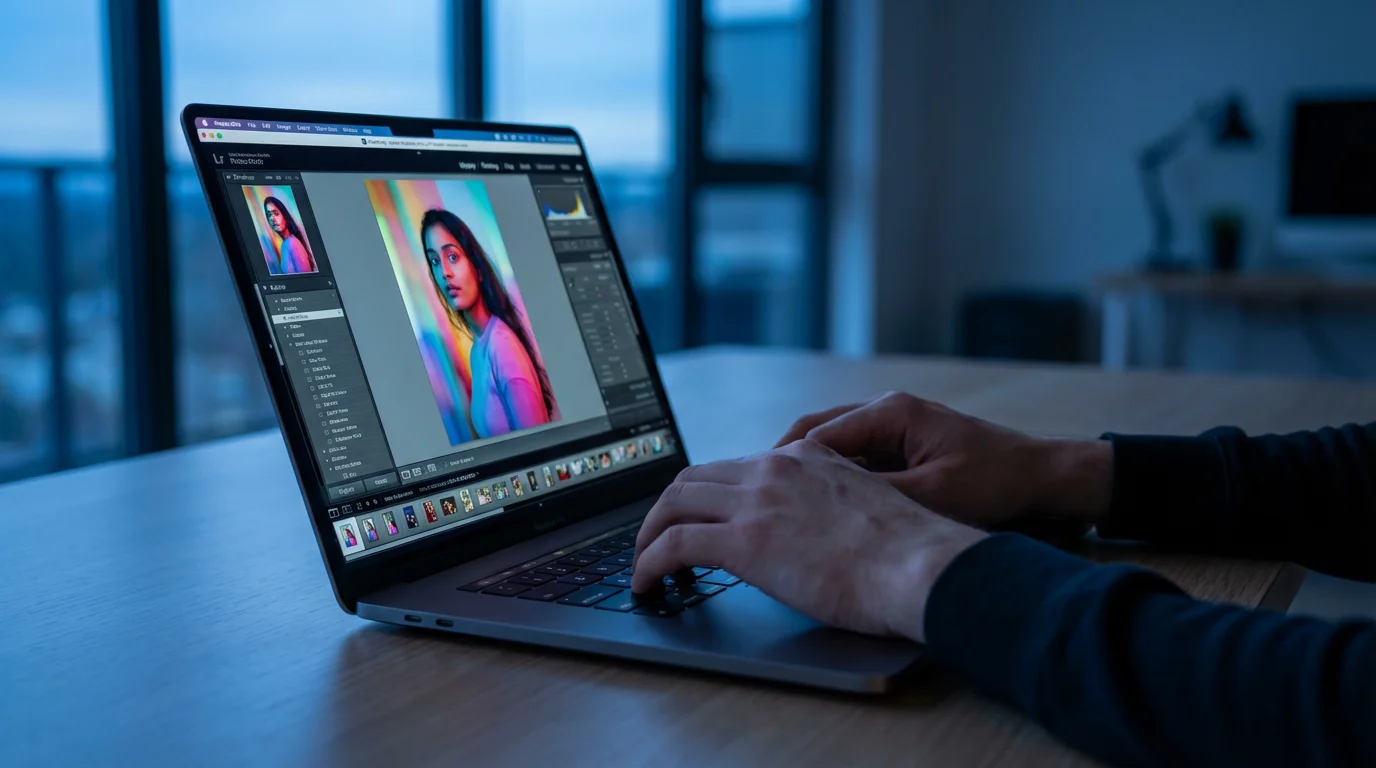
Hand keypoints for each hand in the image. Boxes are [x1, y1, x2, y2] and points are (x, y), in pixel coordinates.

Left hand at [632, 439, 987, 641]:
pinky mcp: (742, 542)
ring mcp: (756, 502)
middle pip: (695, 477)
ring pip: (674, 502)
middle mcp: (775, 469)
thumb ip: (831, 504)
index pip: (738, 465)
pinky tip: (646, 583)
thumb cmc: (910, 552)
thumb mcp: (865, 505)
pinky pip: (673, 544)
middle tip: (659, 538)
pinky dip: (648, 562)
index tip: (700, 516)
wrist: (920, 565)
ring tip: (644, 562)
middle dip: (669, 508)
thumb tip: (817, 532)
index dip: (709, 493)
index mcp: (806, 458)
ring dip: (650, 533)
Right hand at [774, 392, 1112, 527]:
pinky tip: (825, 510)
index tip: (758, 491)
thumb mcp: (931, 494)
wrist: (1043, 478)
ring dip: (812, 475)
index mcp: (890, 412)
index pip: (816, 433)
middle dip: (786, 466)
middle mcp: (887, 412)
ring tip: (785, 507)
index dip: (783, 464)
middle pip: (817, 434)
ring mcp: (896, 428)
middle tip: (759, 498)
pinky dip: (838, 481)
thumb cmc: (995, 481)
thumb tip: (822, 505)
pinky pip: (858, 461)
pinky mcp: (905, 447)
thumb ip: (875, 494)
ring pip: (835, 448)